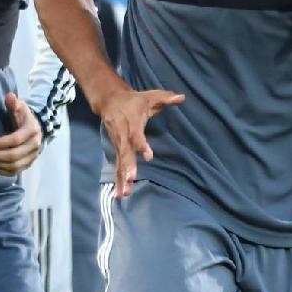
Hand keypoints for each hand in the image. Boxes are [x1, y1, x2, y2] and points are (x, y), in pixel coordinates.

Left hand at [0, 93, 41, 176]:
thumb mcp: (19, 107)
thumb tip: (10, 96)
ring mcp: (33, 156)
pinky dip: (4, 171)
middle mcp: (35, 144)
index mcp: (32, 130)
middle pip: (15, 155)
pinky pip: (16, 172)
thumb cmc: (23, 117)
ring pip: (15, 166)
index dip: (1, 143)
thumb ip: (13, 103)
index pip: (16, 139)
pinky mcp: (29, 163)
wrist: (36, 128)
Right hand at [97, 83, 184, 197]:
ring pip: (120, 163)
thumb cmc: (134, 101)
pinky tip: (119, 195)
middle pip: (125, 152)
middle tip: (132, 180)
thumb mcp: (150, 96)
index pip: (136, 135)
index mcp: (132, 123)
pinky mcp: (117, 151)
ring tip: (125, 194)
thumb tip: (181, 97)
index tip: (149, 156)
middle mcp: (123, 136)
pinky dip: (118, 181)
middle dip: (128, 167)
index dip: (141, 145)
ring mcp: (118, 144)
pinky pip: (117, 167)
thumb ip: (165, 98)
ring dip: (122, 178)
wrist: (110, 101)